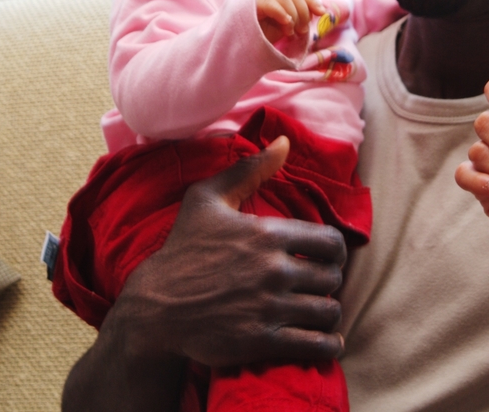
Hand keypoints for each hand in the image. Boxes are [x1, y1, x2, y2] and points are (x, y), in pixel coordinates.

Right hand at [111, 136, 347, 367]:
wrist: (154, 310)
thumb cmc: (182, 252)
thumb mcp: (207, 200)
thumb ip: (249, 169)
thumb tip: (283, 143)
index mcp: (267, 235)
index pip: (332, 243)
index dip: (334, 252)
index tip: (324, 259)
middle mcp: (274, 270)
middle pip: (333, 277)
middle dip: (329, 281)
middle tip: (318, 285)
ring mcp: (269, 307)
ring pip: (328, 310)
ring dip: (328, 312)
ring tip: (318, 311)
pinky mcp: (263, 341)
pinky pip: (317, 345)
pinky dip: (328, 345)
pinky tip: (325, 341)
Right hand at [257, 0, 326, 43]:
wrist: (244, 44)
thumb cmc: (265, 34)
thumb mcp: (287, 25)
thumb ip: (300, 16)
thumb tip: (321, 11)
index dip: (312, 0)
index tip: (321, 13)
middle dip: (303, 13)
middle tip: (302, 31)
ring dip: (294, 17)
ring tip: (291, 33)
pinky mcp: (252, 3)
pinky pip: (271, 4)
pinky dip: (282, 14)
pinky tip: (286, 25)